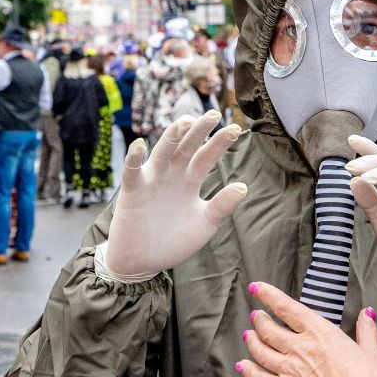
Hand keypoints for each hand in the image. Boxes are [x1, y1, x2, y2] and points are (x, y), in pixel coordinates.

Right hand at [103, 111, 246, 279]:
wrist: (144, 262)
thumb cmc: (175, 241)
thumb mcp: (204, 223)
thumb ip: (222, 205)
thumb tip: (243, 186)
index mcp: (190, 181)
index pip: (207, 156)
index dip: (220, 143)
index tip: (236, 129)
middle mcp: (172, 175)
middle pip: (187, 147)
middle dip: (199, 131)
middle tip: (214, 114)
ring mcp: (152, 181)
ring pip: (162, 152)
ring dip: (172, 137)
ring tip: (184, 122)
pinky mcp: (132, 192)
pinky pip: (132, 172)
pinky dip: (134, 158)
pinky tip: (140, 145)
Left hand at [238, 282, 376, 376]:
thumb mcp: (371, 352)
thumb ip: (366, 331)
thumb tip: (368, 313)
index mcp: (319, 332)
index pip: (286, 308)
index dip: (268, 295)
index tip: (256, 287)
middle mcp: (299, 348)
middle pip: (268, 329)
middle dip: (259, 319)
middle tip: (256, 315)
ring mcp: (289, 370)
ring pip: (260, 351)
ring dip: (252, 341)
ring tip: (247, 334)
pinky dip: (248, 371)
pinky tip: (242, 366)